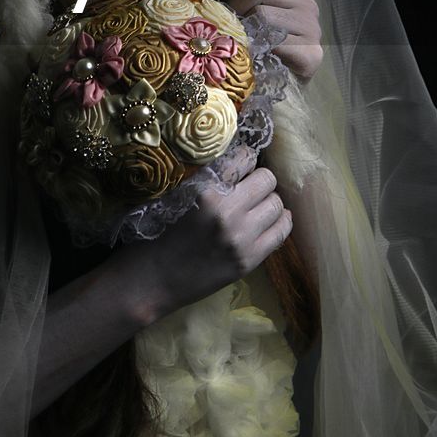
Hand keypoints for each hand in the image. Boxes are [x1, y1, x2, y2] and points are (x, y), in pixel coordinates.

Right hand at [139, 144, 292, 318]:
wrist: (154, 278)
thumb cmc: (160, 233)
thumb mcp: (179, 195)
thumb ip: (210, 179)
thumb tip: (244, 163)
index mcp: (205, 189)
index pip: (243, 158)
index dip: (246, 160)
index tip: (243, 166)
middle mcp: (226, 211)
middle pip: (267, 179)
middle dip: (261, 181)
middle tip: (251, 189)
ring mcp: (240, 237)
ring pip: (277, 204)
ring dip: (269, 202)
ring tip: (258, 208)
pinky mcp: (249, 260)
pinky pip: (281, 231)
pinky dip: (280, 222)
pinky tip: (270, 221)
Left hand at [224, 0, 322, 83]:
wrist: (278, 86)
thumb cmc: (257, 43)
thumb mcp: (249, 5)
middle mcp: (305, 2)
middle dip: (236, 6)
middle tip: (233, 27)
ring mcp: (312, 28)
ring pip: (262, 16)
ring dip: (243, 33)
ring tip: (242, 45)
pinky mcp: (312, 55)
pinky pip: (275, 45)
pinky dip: (258, 52)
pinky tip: (258, 60)